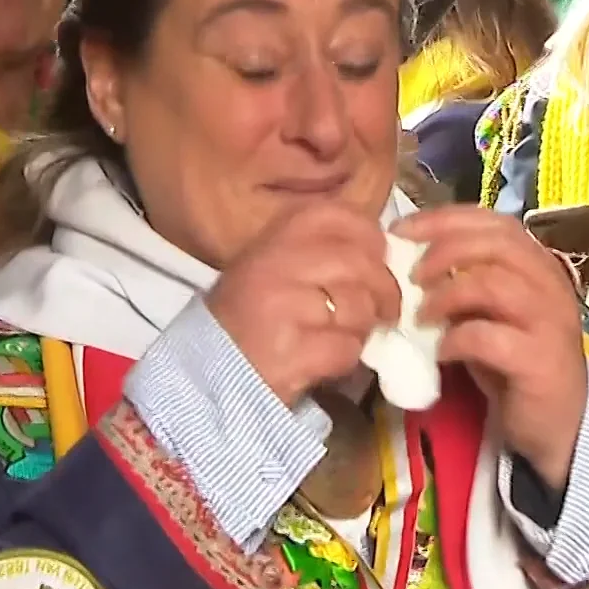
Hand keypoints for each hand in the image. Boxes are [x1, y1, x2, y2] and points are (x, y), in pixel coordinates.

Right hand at [207, 204, 400, 406]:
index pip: (340, 216)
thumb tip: (381, 252)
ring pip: (357, 307)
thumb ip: (318, 251)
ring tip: (342, 336)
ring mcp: (282, 307)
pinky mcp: (291, 352)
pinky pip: (346, 347)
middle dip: (382, 290)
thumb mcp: (270, 267)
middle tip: (384, 310)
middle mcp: (276, 264)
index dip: (371, 237)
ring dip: (361, 328)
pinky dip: (345, 359)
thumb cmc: (246, 318)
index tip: (379, 259)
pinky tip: (324, 360)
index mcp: (273, 237)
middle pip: (359, 264)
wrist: (204, 372)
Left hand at [395, 205, 588, 489]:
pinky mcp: (540, 361)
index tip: (402, 230)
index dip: (444, 220)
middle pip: (496, 243)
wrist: (558, 423)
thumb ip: (463, 285)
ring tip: (419, 316)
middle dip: (444, 250)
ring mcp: (550, 322)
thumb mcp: (488, 315)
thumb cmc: (514, 364)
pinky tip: (440, 352)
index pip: (493, 221)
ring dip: (447, 295)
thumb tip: (409, 262)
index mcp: (538, 264)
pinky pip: (489, 337)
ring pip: (494, 284)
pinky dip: (455, 340)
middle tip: (410, 274)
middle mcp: (551, 284)